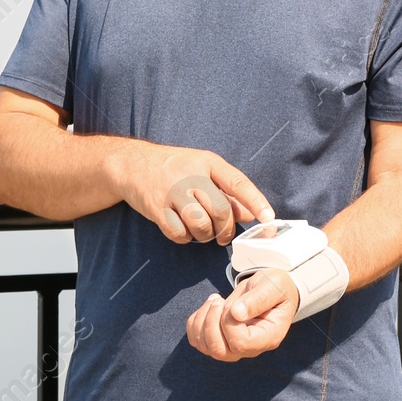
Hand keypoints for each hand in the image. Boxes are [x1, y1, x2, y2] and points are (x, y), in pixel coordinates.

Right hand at [108, 139, 272, 244]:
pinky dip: (185, 238)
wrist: (132, 164)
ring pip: (201, 225)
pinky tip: (182, 229)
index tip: (268, 218)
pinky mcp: (156, 208)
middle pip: (220, 210)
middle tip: (222, 234)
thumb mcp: (203, 170)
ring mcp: (171, 192)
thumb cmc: (175, 169)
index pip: (237, 183)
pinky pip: (178, 233)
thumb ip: (227, 191)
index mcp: (207, 162)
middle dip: (225, 228)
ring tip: (202, 230)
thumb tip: (251, 214)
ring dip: (205, 235)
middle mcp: (190, 175)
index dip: (255, 201)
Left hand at [185, 268, 298, 360]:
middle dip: (211, 322)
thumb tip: (236, 313)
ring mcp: (234, 347)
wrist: (270, 289)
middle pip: (219, 351)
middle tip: (219, 300)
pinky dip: (195, 322)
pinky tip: (209, 306)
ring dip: (202, 319)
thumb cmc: (275, 288)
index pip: (241, 344)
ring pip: (205, 346)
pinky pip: (197, 340)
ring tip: (215, 300)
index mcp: (268, 337)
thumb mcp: (273, 287)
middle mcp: (250, 348)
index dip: (229, 323)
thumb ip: (258, 299)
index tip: (232, 304)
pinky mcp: (220, 340)